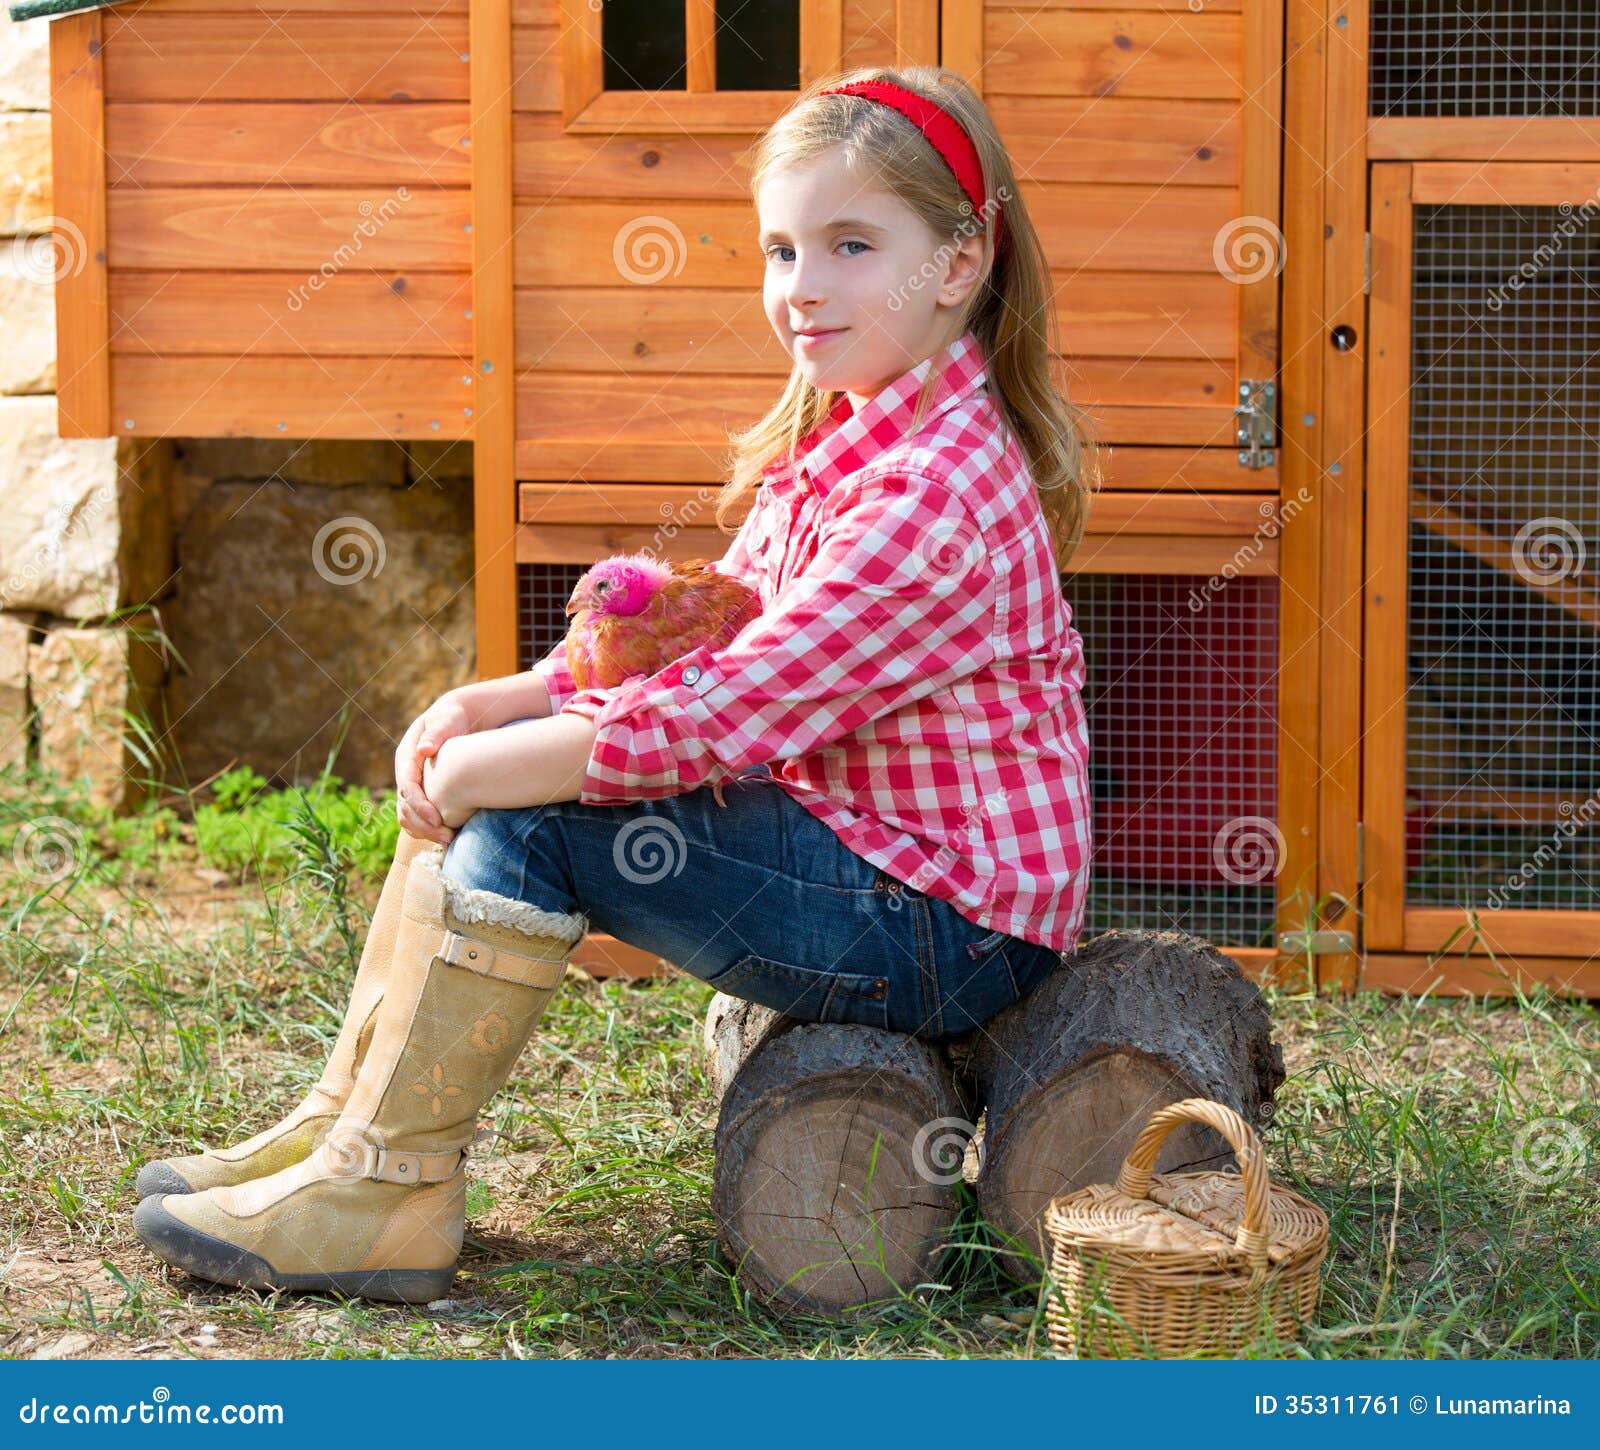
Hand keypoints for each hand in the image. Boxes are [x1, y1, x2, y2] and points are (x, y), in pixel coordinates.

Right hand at [395, 694, 473, 844]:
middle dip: (424, 825)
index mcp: (406, 756)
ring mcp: (411, 784)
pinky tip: (446, 836)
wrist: (454, 719)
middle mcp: (405, 773)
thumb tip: (423, 750)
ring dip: (425, 831)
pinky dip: (426, 828)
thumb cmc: (451, 718)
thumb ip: (436, 734)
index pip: (407, 786)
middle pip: (405, 806)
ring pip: (408, 815)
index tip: (438, 820)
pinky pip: (416, 816)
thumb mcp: (445, 721)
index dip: (420, 805)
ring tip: (449, 841)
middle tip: (447, 838)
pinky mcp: (420, 792)